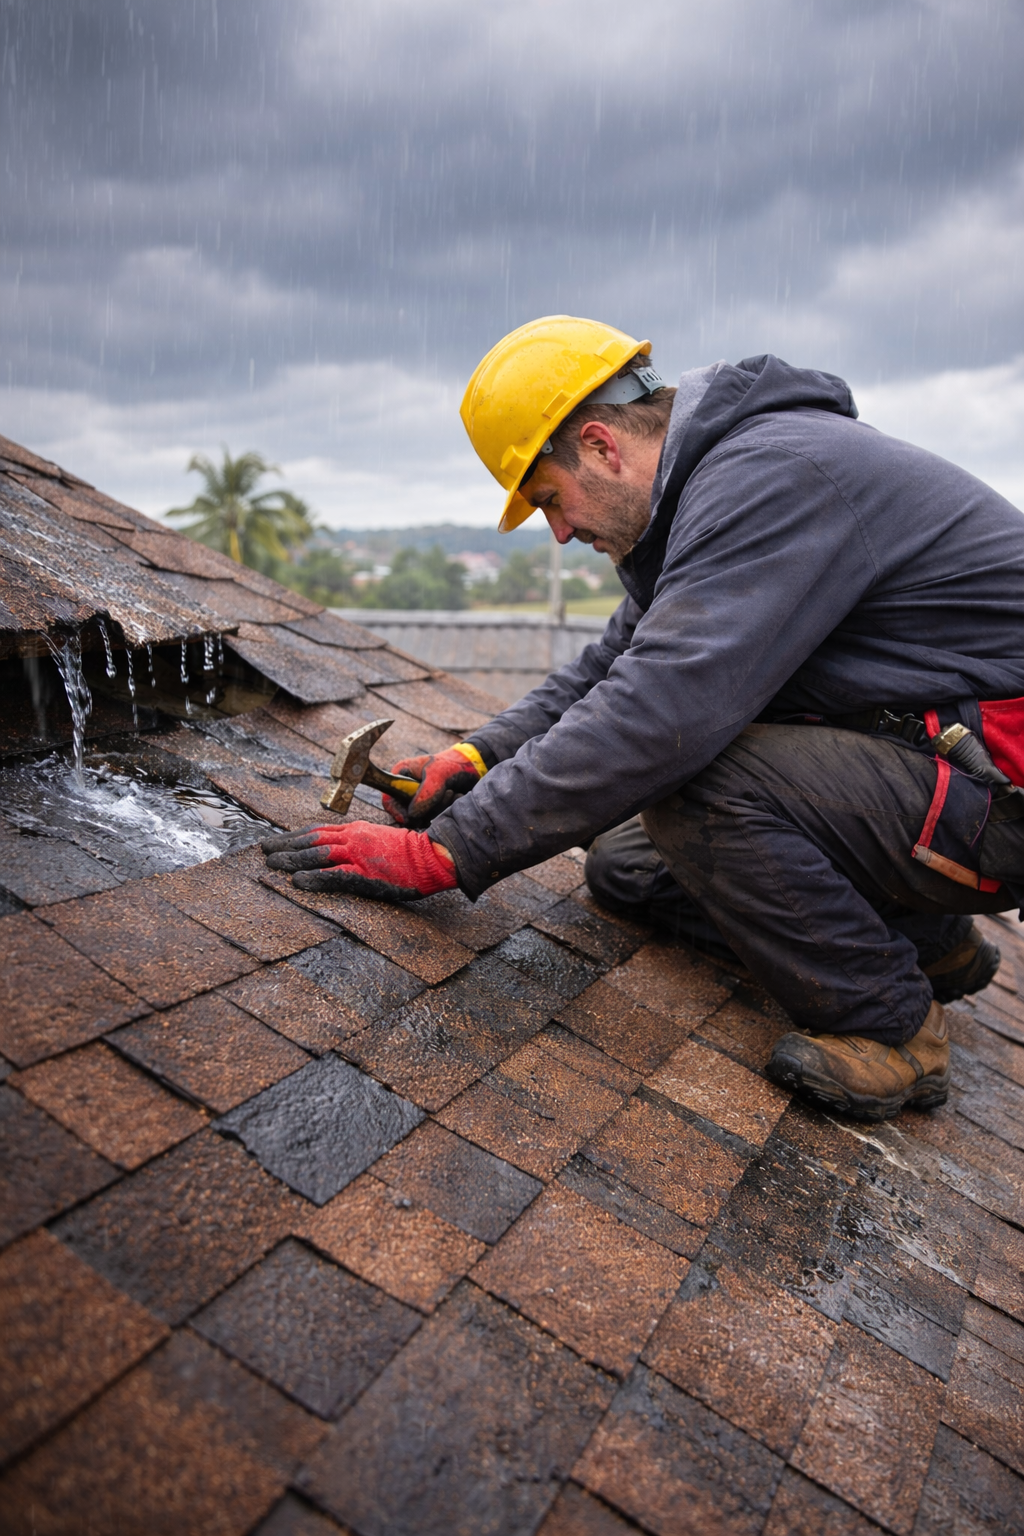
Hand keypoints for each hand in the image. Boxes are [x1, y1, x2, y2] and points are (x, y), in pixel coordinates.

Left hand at [261, 822, 457, 901]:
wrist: (433, 856)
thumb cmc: (410, 852)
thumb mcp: (379, 840)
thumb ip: (359, 843)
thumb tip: (340, 851)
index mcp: (356, 830)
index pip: (318, 831)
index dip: (294, 836)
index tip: (277, 840)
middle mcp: (353, 838)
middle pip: (311, 840)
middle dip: (285, 845)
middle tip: (264, 850)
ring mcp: (358, 855)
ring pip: (317, 855)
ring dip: (292, 860)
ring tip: (271, 864)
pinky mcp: (365, 874)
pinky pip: (334, 876)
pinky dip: (314, 878)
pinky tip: (297, 882)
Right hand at [382, 743, 486, 827]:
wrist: (474, 767)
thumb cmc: (453, 764)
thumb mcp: (438, 774)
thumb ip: (426, 794)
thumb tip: (413, 815)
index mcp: (402, 776)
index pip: (388, 799)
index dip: (395, 811)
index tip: (409, 818)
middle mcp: (408, 790)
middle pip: (405, 813)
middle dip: (425, 810)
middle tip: (444, 795)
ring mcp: (420, 800)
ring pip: (421, 818)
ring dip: (438, 809)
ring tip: (452, 792)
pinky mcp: (432, 808)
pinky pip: (433, 819)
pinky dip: (445, 811)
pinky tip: (456, 797)